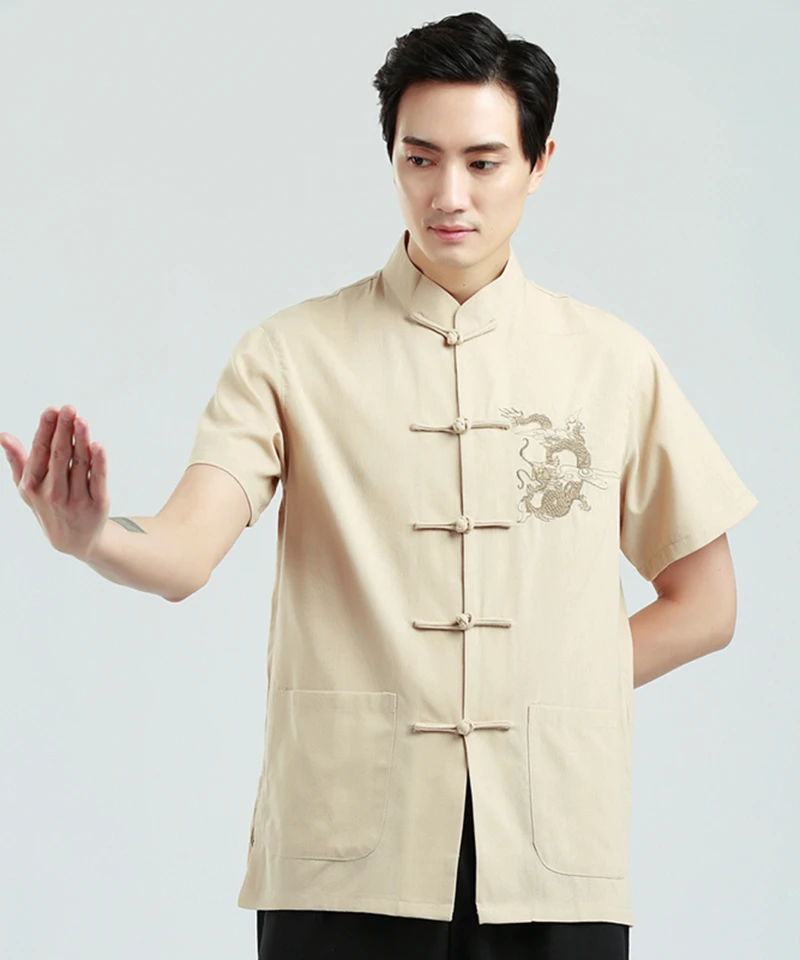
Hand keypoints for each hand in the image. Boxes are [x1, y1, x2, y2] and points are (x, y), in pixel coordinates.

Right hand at [1, 404, 109, 559]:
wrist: (74, 540)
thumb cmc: (48, 505)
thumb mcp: (27, 487)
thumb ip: (18, 460)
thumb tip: (4, 435)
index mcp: (33, 485)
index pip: (40, 452)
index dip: (46, 430)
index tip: (52, 410)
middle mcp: (52, 492)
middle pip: (60, 455)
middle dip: (64, 430)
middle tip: (69, 408)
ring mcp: (76, 499)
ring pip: (79, 464)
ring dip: (81, 440)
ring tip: (81, 420)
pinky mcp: (97, 503)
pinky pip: (97, 479)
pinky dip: (99, 462)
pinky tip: (98, 445)